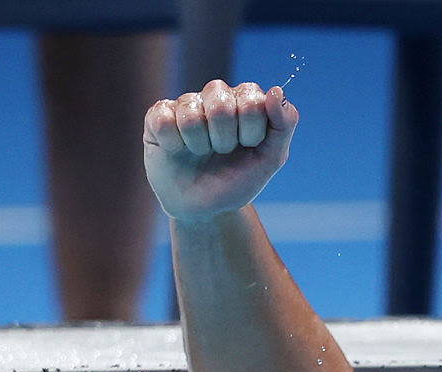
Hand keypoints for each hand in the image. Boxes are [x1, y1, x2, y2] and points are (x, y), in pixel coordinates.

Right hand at [143, 80, 298, 221]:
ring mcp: (185, 104)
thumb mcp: (270, 159)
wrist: (204, 209)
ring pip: (191, 114)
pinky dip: (174, 145)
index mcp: (245, 100)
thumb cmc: (237, 181)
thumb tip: (277, 91)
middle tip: (223, 152)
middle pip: (221, 102)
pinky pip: (164, 120)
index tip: (249, 147)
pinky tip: (178, 151)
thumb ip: (284, 125)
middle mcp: (215, 96)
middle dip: (225, 140)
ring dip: (200, 145)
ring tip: (201, 153)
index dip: (251, 132)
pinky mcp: (157, 117)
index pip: (252, 99)